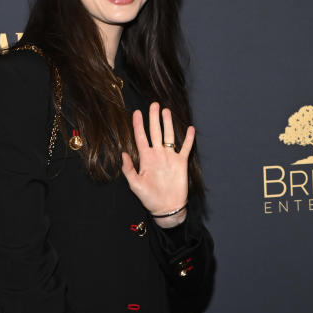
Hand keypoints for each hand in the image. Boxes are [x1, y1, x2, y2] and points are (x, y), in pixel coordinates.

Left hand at [121, 102, 194, 226]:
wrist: (166, 207)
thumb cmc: (149, 197)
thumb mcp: (135, 184)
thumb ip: (129, 169)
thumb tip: (124, 153)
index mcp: (146, 158)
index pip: (141, 137)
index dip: (138, 125)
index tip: (136, 112)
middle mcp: (158, 154)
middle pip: (155, 132)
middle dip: (154, 118)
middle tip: (154, 104)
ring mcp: (170, 157)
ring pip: (169, 136)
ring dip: (168, 123)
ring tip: (166, 111)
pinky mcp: (181, 163)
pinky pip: (186, 148)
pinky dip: (188, 139)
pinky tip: (189, 128)